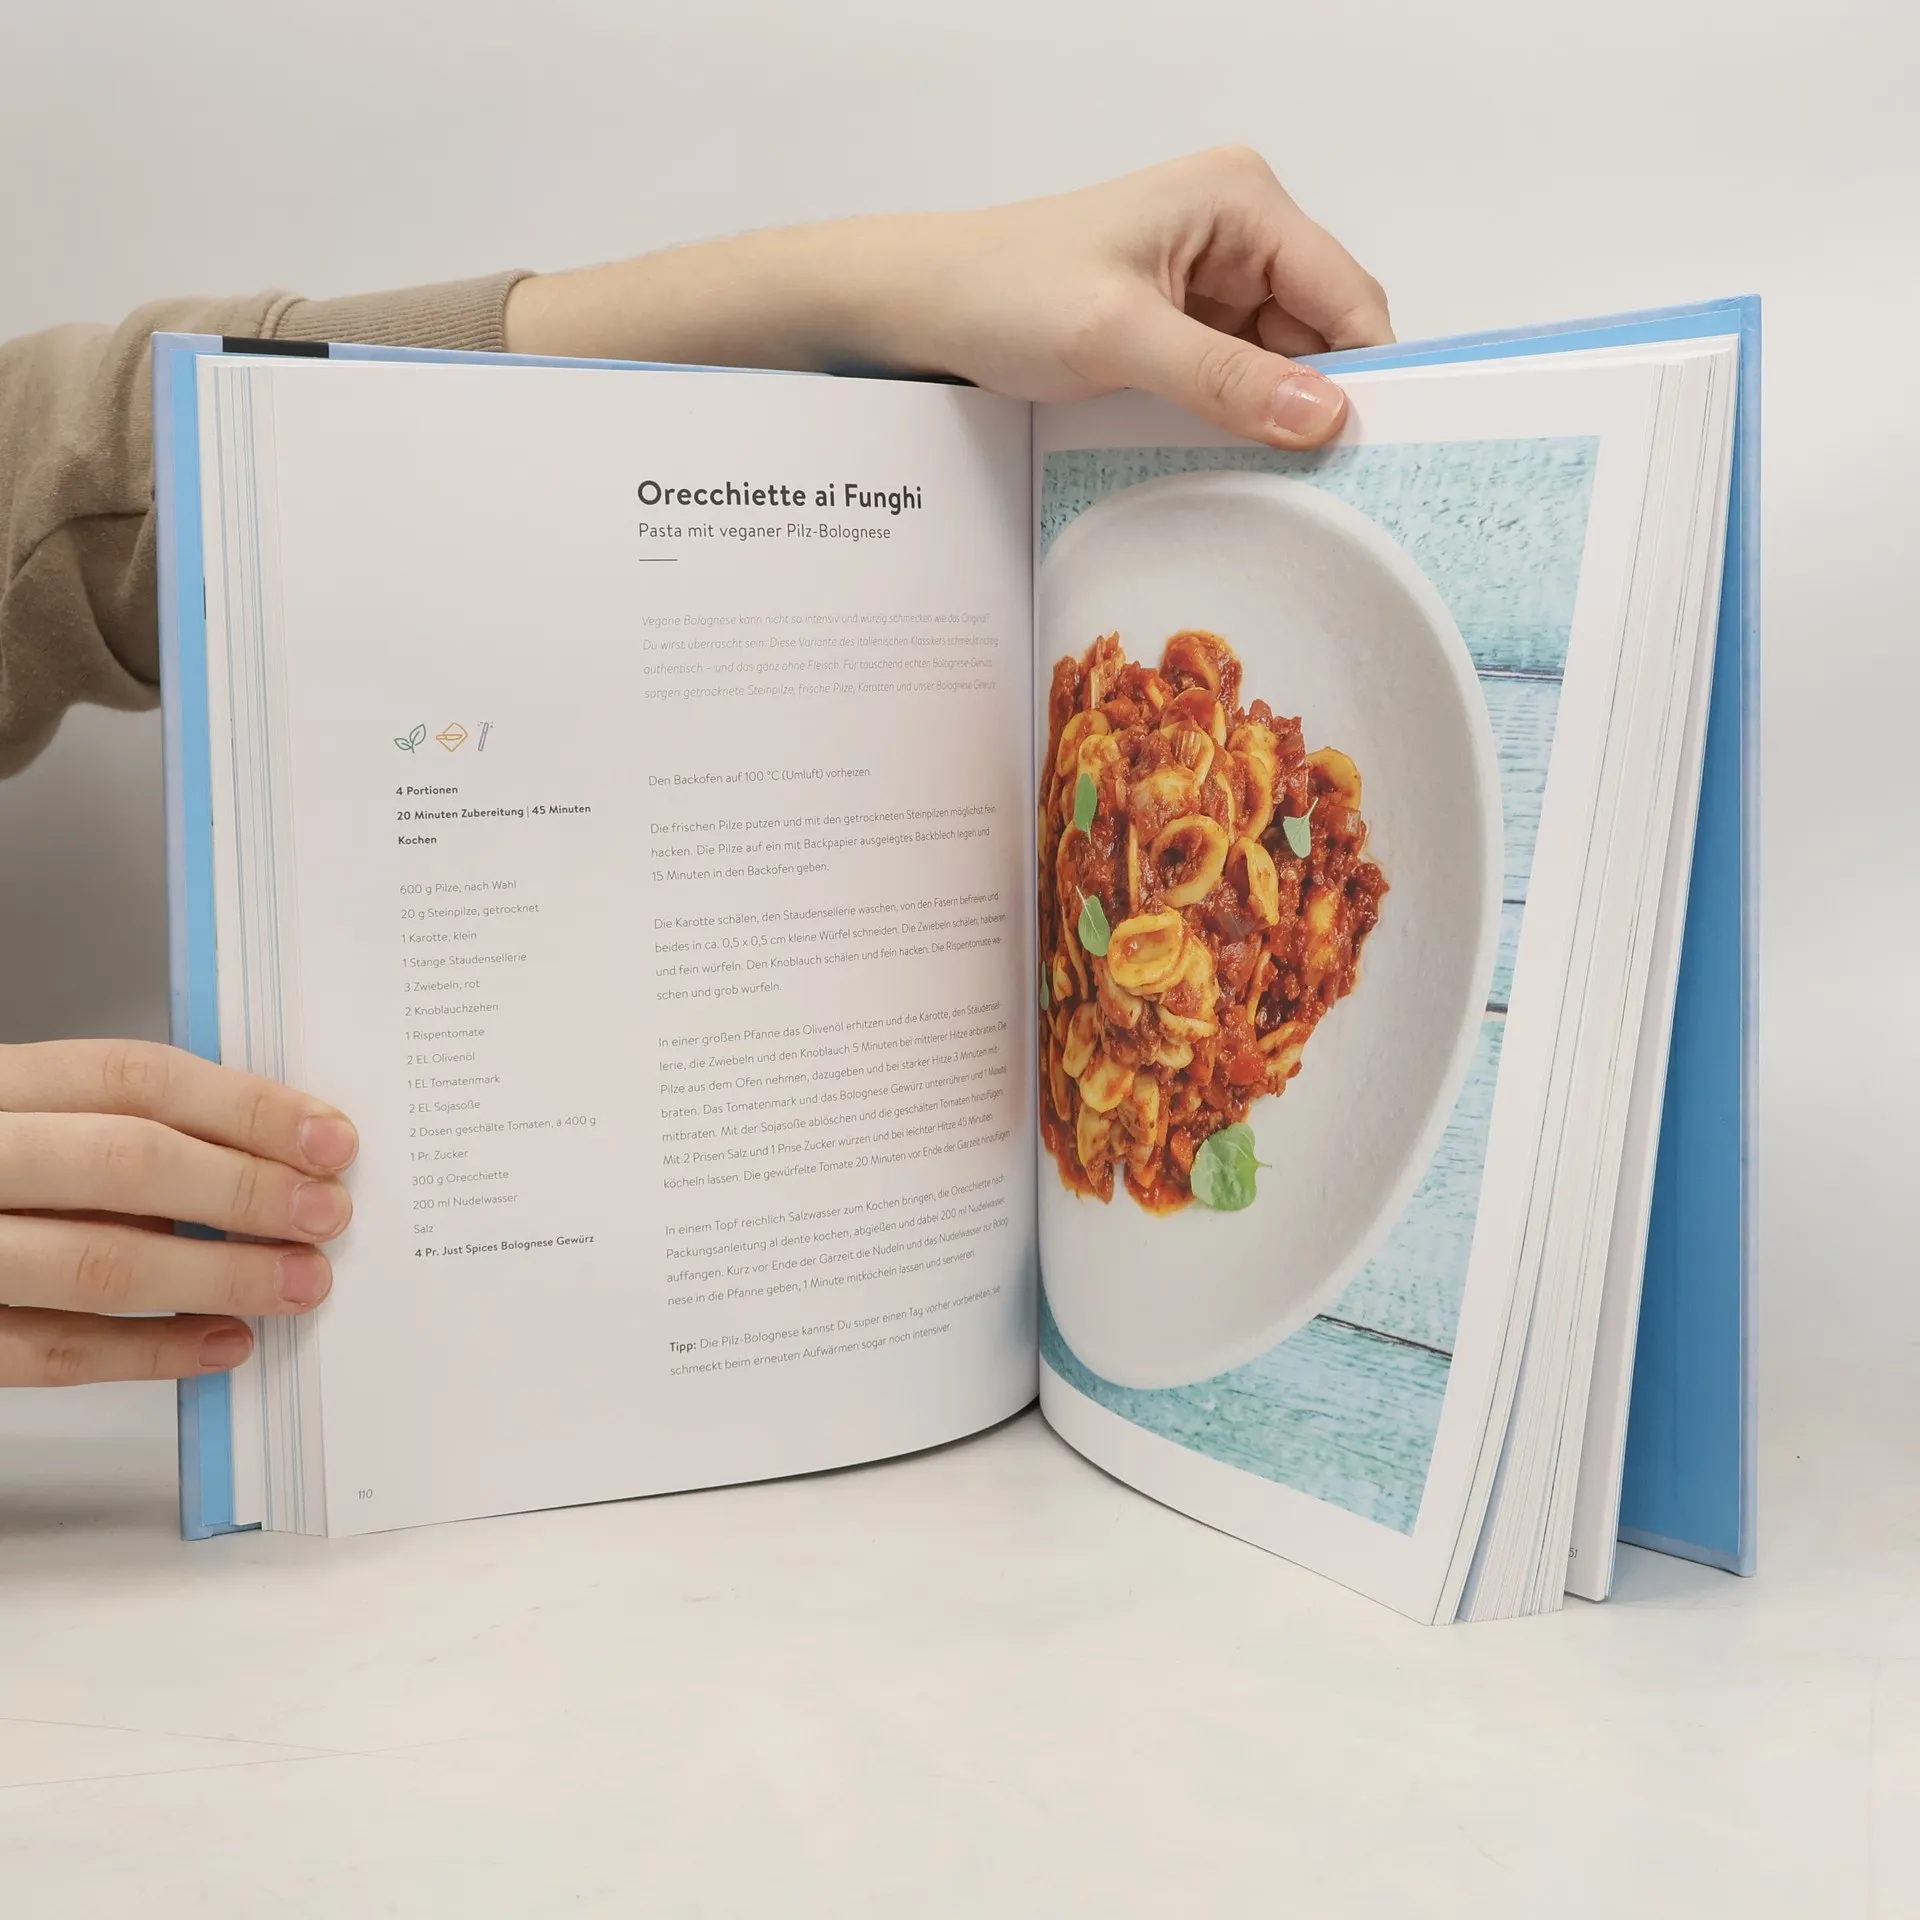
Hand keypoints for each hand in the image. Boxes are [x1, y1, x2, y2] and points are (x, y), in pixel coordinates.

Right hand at [0, 1040, 355, 1386]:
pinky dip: (148, 1354)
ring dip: (217, 1279)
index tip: (331, 1140)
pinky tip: (221, 1345)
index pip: (135, 1078)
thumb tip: (272, 1152)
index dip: (246, 1108)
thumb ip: (116, 1126)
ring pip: (95, 1264)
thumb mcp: (27, 1118)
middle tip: (328, 1216)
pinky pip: (48, 1352)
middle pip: (125, 1163)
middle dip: (245, 1193)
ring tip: (299, 1283)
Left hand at [504, 147, 1391, 448]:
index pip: (1347, 295)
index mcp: (1240, 201)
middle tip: (1330, 488)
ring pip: (1281, 363)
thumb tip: (1326, 417)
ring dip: (1274, 418)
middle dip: (1320, 402)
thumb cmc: (1000, 293)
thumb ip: (1227, 380)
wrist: (917, 309)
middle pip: (1322, 332)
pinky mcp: (1177, 322)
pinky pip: (1235, 377)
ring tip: (1272, 481)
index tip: (1377, 455)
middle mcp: (1235, 230)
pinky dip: (1236, 419)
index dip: (1368, 374)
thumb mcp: (1120, 339)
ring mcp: (1208, 278)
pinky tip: (1228, 460)